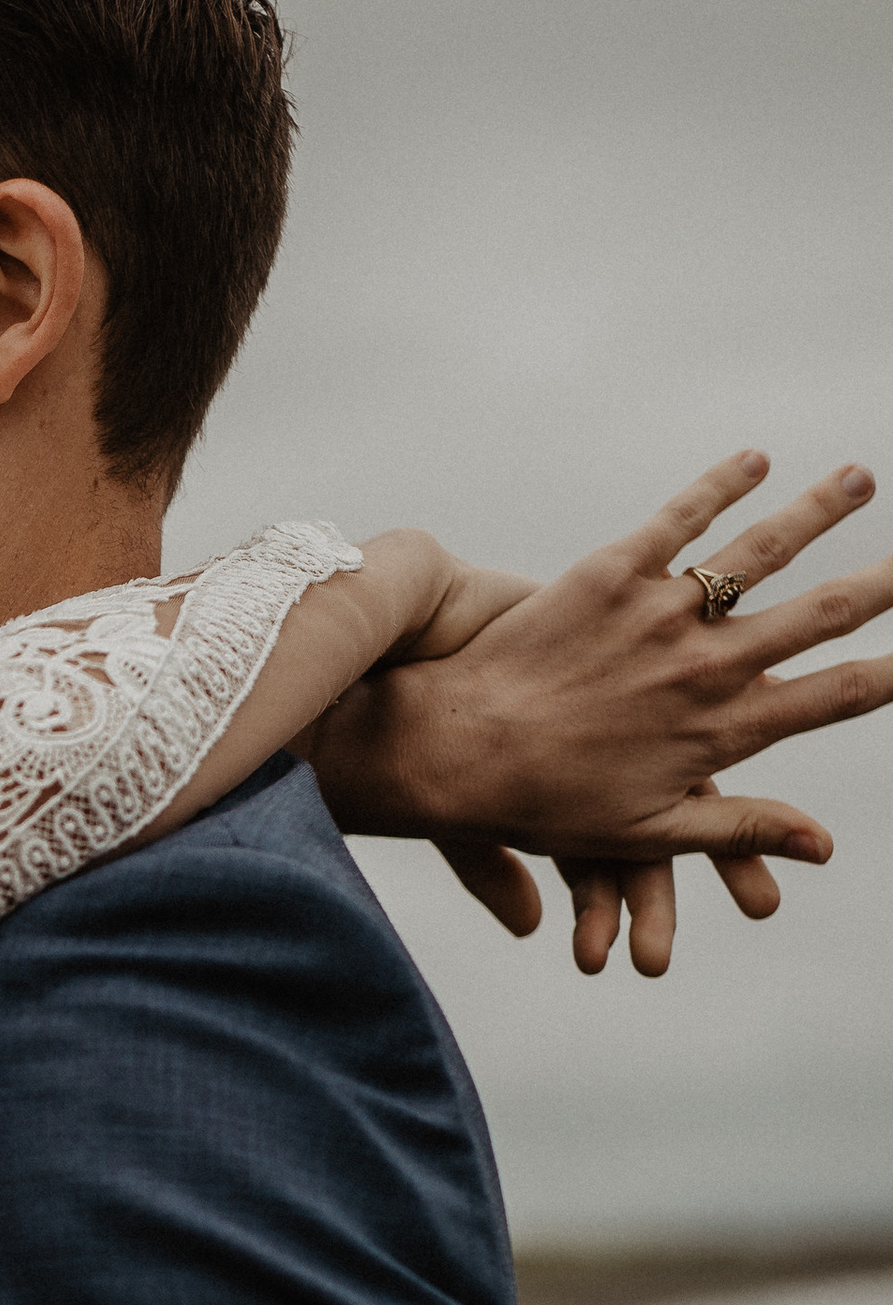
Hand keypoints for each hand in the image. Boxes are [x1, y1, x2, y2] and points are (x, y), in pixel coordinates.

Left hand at [311, 452, 892, 970]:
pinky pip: (680, 517)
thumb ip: (743, 826)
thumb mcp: (652, 833)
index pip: (835, 695)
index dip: (890, 673)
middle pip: (822, 612)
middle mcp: (707, 666)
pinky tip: (756, 458)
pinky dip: (721, 483)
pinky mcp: (612, 572)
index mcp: (723, 730)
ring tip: (860, 480)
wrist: (456, 752)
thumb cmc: (547, 805)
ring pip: (762, 550)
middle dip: (882, 583)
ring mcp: (662, 613)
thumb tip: (825, 845)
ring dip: (819, 511)